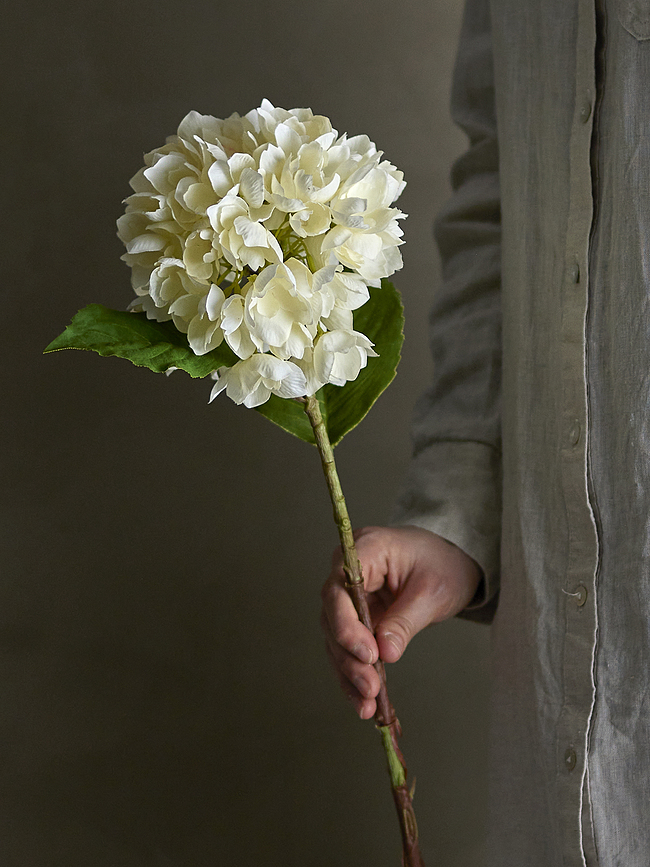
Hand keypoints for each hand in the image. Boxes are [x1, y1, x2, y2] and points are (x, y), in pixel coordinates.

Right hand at [320, 525, 481, 718]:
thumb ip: (405, 621)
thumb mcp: (432, 592)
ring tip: (368, 704)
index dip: (347, 624)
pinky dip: (354, 674)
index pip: (340, 588)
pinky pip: (348, 646)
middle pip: (333, 615)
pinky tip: (364, 702)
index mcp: (366, 548)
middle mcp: (348, 570)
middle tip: (370, 688)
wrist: (453, 559)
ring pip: (335, 637)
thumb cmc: (444, 563)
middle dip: (349, 656)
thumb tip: (385, 654)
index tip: (368, 654)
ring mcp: (350, 594)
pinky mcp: (356, 616)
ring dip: (349, 672)